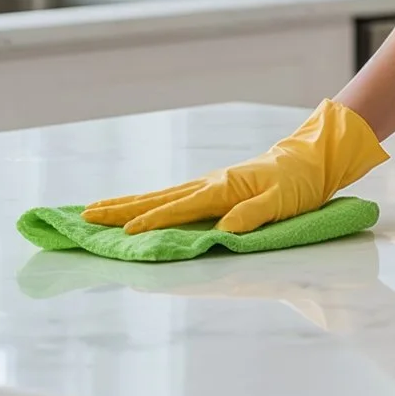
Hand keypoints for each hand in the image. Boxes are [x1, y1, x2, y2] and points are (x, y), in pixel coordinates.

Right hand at [83, 99, 388, 234]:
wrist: (309, 161)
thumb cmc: (298, 183)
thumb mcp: (283, 201)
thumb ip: (253, 214)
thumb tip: (223, 230)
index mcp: (223, 188)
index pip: (180, 207)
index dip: (152, 221)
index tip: (124, 235)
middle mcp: (209, 185)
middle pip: (157, 198)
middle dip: (121, 209)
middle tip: (85, 216)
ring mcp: (207, 186)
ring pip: (159, 196)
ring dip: (126, 205)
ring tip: (93, 211)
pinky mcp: (210, 190)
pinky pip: (171, 198)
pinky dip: (146, 203)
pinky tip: (133, 210)